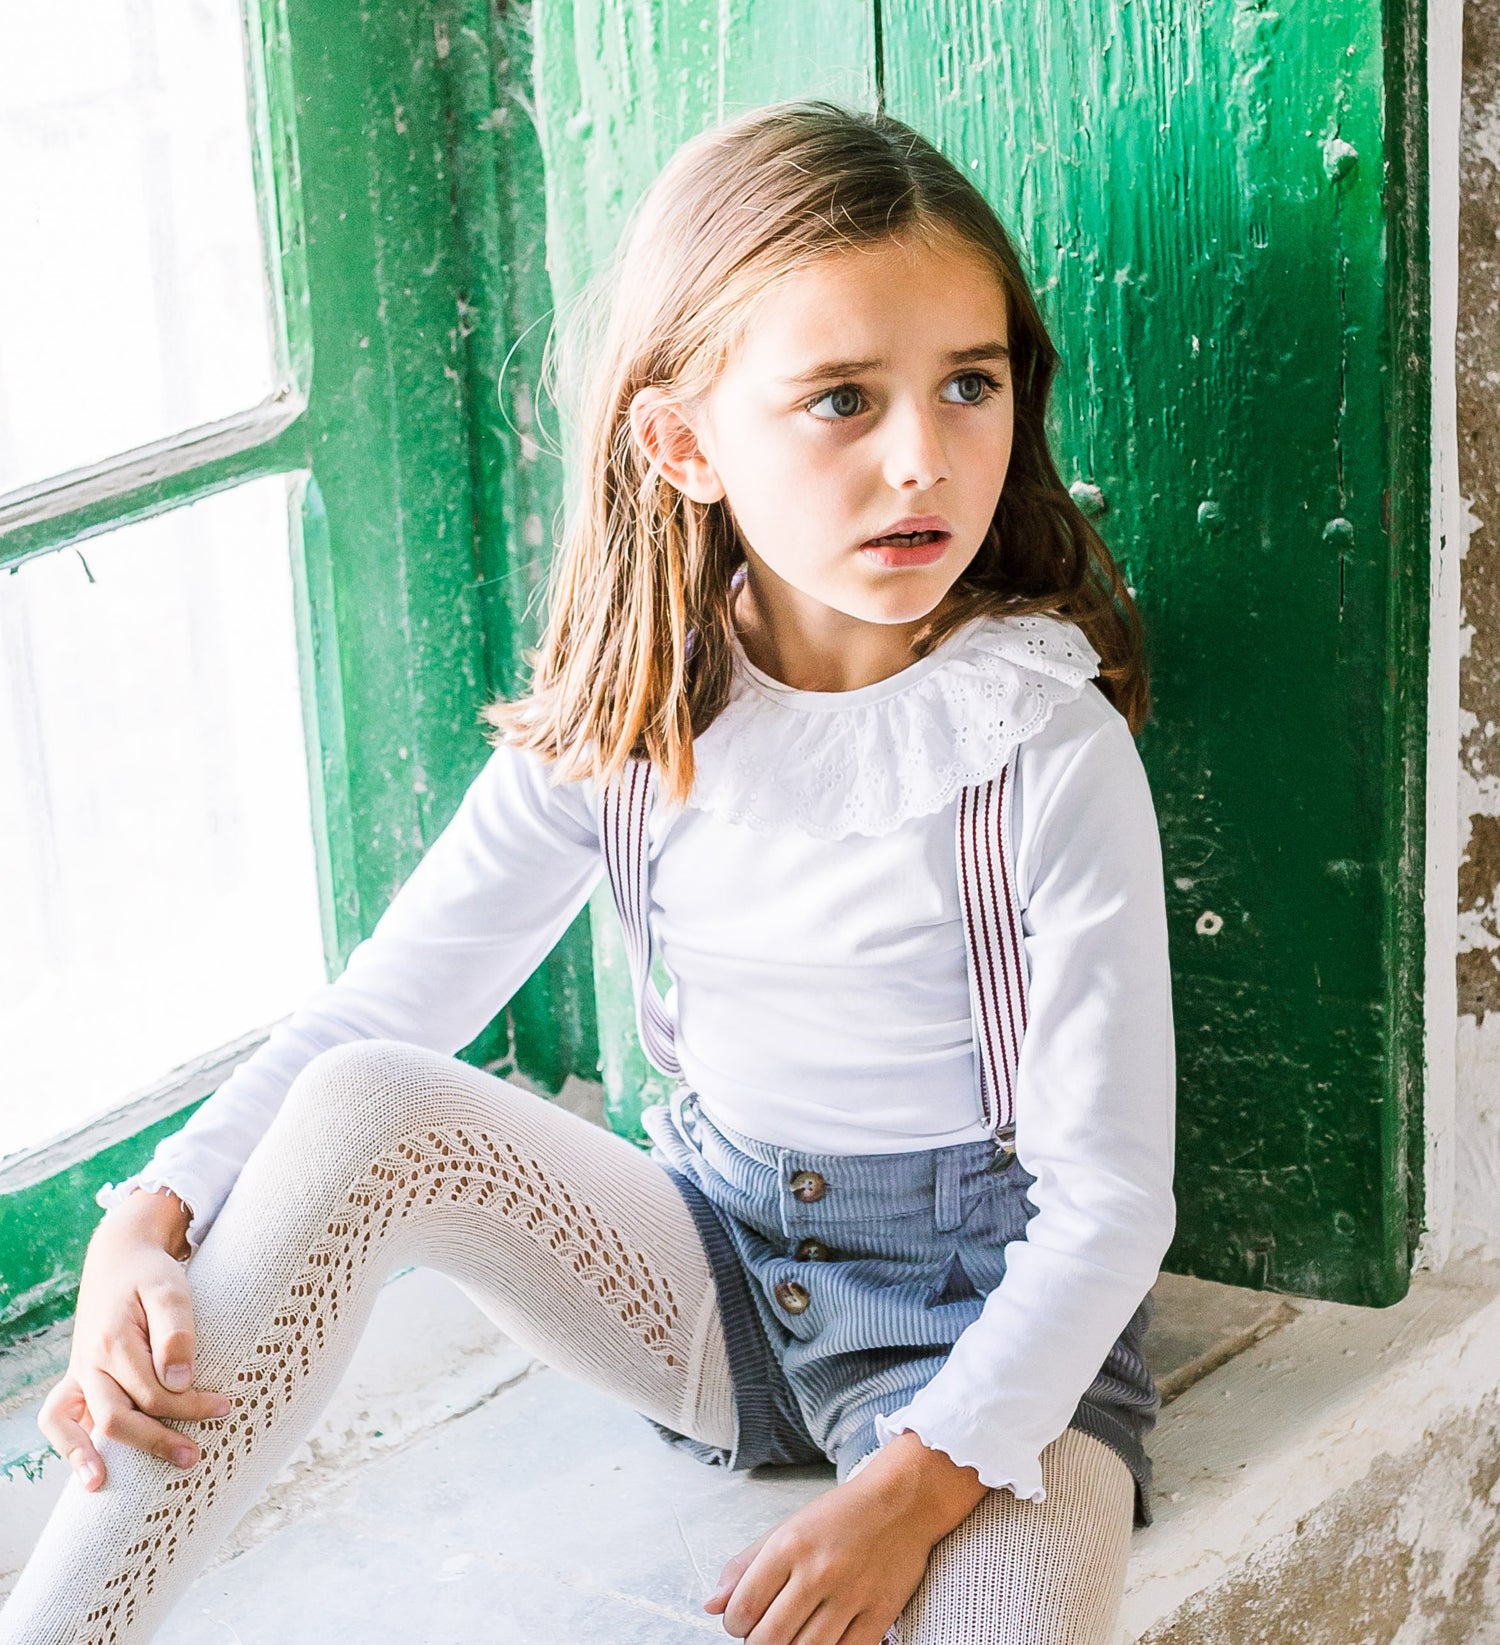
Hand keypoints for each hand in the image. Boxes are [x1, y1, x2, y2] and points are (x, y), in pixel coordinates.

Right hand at [38, 1190, 229, 1490]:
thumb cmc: (151, 1274)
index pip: (154, 1392)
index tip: (224, 1408)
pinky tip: (89, 1471)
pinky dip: (68, 1444)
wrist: (120, 1256)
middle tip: (194, 1458)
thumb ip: (176, 1332)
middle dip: (156, 1441)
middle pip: (117, 1417)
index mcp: (113, 1341)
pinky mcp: (78, 1376)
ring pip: (77, 1422)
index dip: (190, 1406)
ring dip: (93, 1456)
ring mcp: (79, 1371)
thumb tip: (178, 1381)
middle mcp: (89, 1361)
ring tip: (104, 1486)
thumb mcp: (171, 1289)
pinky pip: (58, 1417)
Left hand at [703, 1432, 988, 1642]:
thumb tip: (712, 1604)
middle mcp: (818, 1572)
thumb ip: (746, 1565)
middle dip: (757, 1642)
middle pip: (768, 1639)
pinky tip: (818, 1639)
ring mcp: (851, 1596)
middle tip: (763, 1631)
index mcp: (790, 1545)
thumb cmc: (842, 1514)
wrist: (902, 1502)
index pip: (743, 1608)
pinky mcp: (879, 1615)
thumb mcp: (787, 1527)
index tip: (740, 1621)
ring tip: (790, 1634)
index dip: (734, 1624)